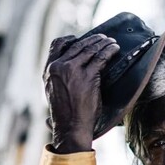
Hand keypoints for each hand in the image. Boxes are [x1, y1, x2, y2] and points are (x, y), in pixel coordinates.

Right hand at [43, 34, 119, 152]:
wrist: (70, 126)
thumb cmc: (65, 114)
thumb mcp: (53, 92)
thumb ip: (58, 78)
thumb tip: (67, 69)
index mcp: (48, 70)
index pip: (57, 45)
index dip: (71, 39)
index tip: (80, 39)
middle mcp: (58, 67)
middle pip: (77, 45)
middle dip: (92, 40)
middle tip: (103, 38)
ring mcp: (72, 70)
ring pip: (90, 49)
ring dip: (103, 43)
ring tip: (111, 42)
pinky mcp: (87, 76)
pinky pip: (101, 58)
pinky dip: (110, 51)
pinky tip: (115, 49)